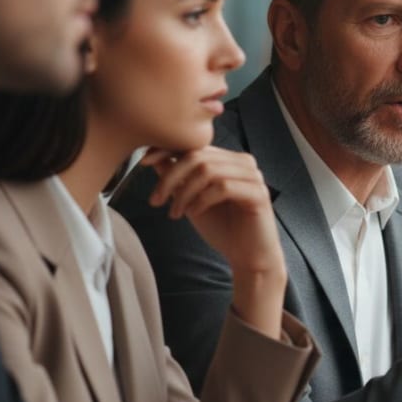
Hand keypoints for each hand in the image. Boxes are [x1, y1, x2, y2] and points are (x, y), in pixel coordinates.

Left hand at [143, 147, 285, 337]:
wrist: (248, 257)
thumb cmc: (223, 228)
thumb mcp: (192, 200)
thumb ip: (179, 178)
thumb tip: (155, 158)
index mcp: (228, 160)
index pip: (195, 145)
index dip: (167, 148)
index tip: (144, 162)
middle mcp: (243, 162)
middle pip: (198, 155)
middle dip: (171, 177)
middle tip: (156, 200)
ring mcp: (253, 176)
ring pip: (208, 170)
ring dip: (184, 192)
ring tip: (175, 212)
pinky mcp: (258, 193)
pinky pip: (223, 187)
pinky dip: (201, 200)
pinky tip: (193, 213)